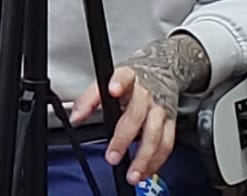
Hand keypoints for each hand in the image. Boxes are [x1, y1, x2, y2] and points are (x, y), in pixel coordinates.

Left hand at [69, 67, 174, 184]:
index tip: (112, 91)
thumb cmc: (130, 82)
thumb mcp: (108, 80)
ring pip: (155, 135)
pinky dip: (155, 162)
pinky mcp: (170, 123)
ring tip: (132, 174)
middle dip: (123, 138)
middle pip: (136, 115)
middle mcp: (146, 94)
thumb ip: (90, 99)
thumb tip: (76, 118)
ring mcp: (160, 110)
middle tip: (112, 156)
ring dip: (143, 158)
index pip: (123, 77)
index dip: (119, 83)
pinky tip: (144, 171)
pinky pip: (166, 145)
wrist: (162, 72)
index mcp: (129, 78)